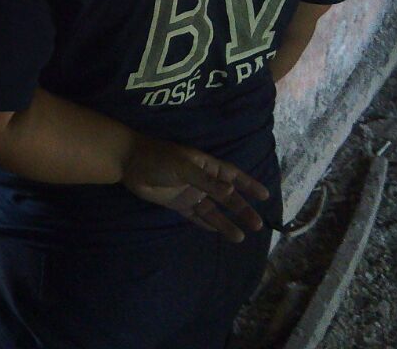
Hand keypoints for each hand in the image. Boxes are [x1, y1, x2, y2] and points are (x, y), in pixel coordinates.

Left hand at [120, 135, 269, 241]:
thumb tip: (232, 193)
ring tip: (240, 237)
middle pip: (226, 197)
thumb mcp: (184, 167)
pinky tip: (217, 231)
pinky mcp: (177, 203)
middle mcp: (201, 180)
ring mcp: (189, 192)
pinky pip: (195, 215)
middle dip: (241, 210)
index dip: (249, 185)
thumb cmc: (159, 158)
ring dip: (226, 222)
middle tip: (257, 225)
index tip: (265, 196)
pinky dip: (206, 223)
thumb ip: (207, 182)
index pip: (233, 176)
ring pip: (212, 210)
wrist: (131, 164)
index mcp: (205, 166)